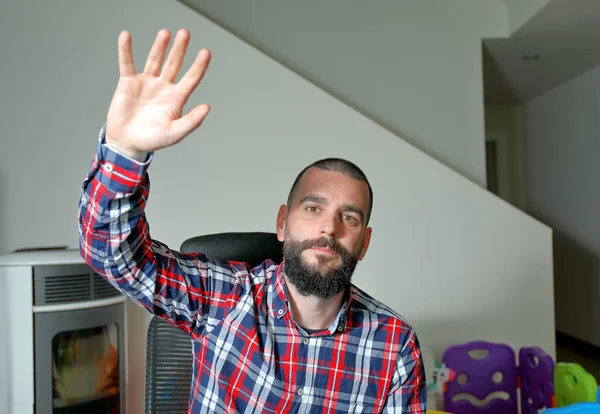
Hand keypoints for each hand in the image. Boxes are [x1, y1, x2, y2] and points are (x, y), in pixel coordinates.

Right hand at [105, 29, 210, 159]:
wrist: (127, 142)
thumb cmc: (153, 140)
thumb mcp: (175, 133)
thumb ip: (191, 121)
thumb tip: (207, 108)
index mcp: (176, 98)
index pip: (191, 78)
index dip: (199, 65)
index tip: (206, 52)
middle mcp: (164, 87)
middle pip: (174, 64)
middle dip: (180, 49)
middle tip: (185, 33)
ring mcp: (147, 83)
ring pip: (155, 60)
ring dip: (159, 46)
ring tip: (166, 33)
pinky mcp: (129, 83)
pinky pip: (127, 63)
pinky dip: (126, 50)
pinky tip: (126, 37)